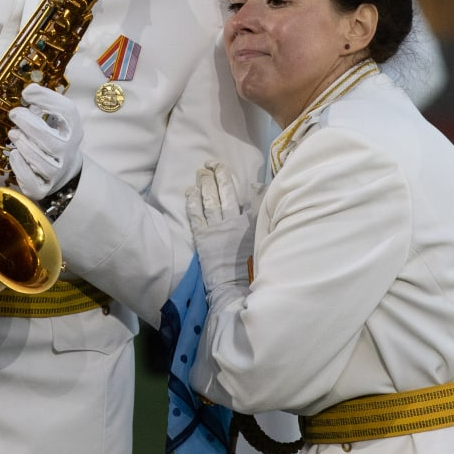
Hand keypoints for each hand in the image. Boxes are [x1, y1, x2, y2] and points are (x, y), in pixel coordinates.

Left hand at [7, 83, 83, 199]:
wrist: (64, 172)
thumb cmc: (55, 138)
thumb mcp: (57, 119)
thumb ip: (45, 102)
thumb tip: (29, 91)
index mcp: (73, 131)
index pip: (67, 112)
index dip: (46, 100)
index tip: (27, 93)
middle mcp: (68, 153)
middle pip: (49, 139)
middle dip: (28, 124)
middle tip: (14, 113)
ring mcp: (56, 172)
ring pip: (37, 160)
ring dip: (22, 143)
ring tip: (13, 134)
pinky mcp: (42, 188)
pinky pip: (29, 178)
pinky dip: (19, 164)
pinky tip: (14, 153)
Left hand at [186, 161, 256, 296]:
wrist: (235, 290)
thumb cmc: (253, 272)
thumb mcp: (264, 246)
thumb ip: (264, 223)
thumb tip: (264, 202)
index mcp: (251, 224)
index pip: (248, 197)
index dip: (240, 183)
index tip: (233, 171)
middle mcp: (233, 222)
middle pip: (225, 192)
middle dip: (219, 175)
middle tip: (212, 163)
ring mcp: (216, 229)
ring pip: (209, 200)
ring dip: (204, 184)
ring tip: (201, 172)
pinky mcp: (202, 238)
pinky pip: (196, 215)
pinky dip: (192, 201)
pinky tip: (190, 191)